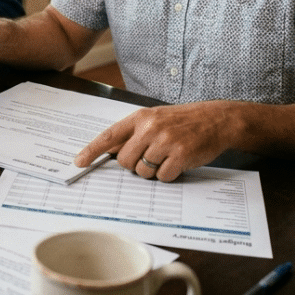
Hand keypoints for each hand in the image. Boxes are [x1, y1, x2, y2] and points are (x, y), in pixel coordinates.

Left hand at [73, 101, 238, 181]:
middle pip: (125, 161)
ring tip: (166, 157)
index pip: (109, 135)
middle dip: (134, 165)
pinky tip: (178, 162)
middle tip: (150, 157)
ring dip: (153, 171)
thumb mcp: (155, 119)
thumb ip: (134, 133)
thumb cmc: (183, 121)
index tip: (79, 162)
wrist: (216, 120)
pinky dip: (169, 175)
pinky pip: (162, 177)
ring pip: (143, 172)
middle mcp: (150, 128)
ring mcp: (165, 142)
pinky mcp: (180, 156)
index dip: (92, 150)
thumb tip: (111, 153)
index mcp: (141, 118)